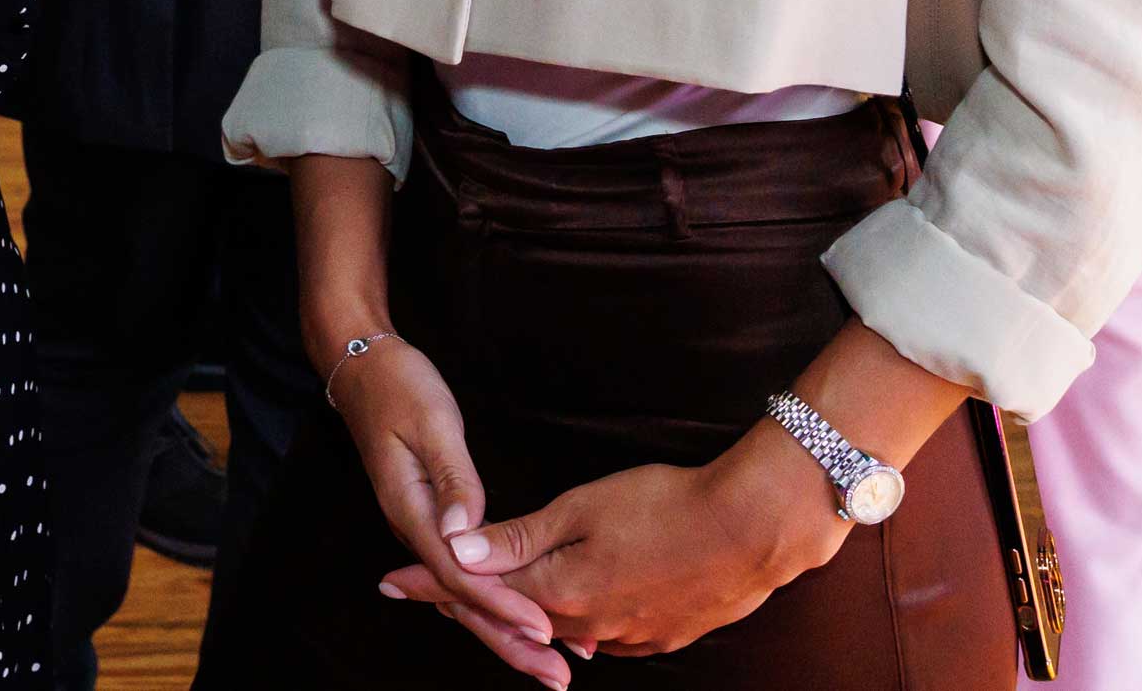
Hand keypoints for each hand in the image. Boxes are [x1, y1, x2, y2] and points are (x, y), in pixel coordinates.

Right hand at [330, 337, 569, 683]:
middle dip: (508, 640)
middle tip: (558, 676)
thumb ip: (453, 479)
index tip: (544, 631)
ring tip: (552, 661)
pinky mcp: (435, 521)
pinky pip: (468, 573)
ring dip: (505, 630)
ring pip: (464, 594)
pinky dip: (499, 599)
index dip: (503, 604)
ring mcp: (423, 527)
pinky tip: (527, 615)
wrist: (365, 367)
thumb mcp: (431, 422)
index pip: (459, 573)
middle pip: (461, 600)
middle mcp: (414, 528)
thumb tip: (465, 533)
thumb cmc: (400, 386)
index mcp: (409, 509)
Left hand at [392, 426, 843, 660]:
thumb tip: (456, 548)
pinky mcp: (661, 637)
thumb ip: (519, 536)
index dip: (431, 581)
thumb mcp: (581, 509)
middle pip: (512, 616)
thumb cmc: (664, 504)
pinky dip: (572, 624)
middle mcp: (587, 626)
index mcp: (559, 592)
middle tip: (425, 590)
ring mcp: (628, 637)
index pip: (477, 589)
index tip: (389, 580)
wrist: (752, 531)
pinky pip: (601, 636)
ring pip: (558, 629)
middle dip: (468, 601)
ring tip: (488, 603)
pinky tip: (565, 617)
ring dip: (521, 615)